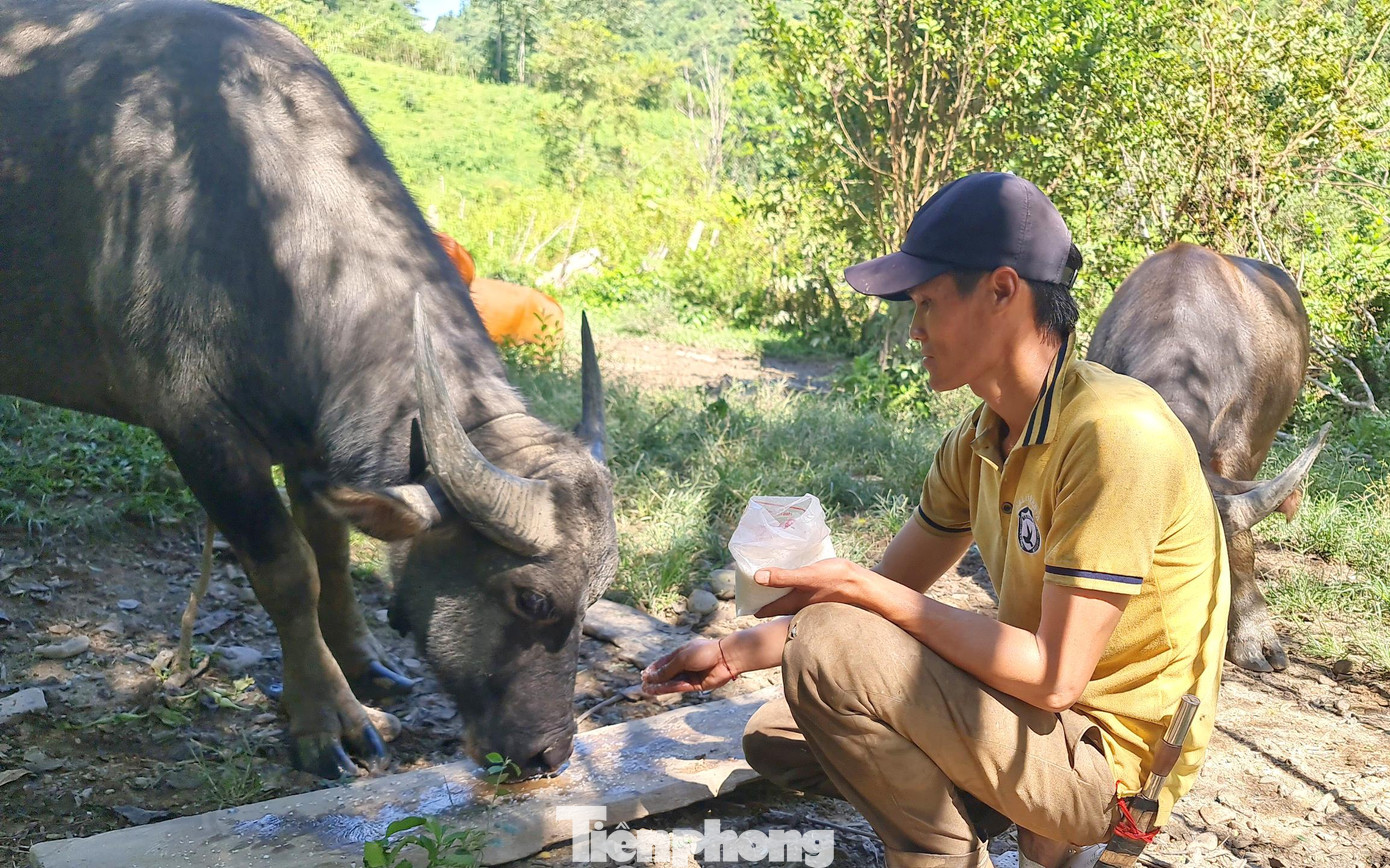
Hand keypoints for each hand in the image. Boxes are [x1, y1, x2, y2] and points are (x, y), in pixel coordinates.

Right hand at [641, 638, 736, 694]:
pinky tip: (657, 690)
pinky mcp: (696, 685)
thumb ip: (667, 669)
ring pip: (671, 682)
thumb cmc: (705, 652)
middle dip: (655, 679)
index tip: (644, 674)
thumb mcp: (682, 659)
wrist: (726, 658)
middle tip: (642, 685)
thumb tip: (651, 676)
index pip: (665, 662)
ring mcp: (690, 675)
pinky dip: (668, 689)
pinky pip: (679, 687)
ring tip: (646, 690)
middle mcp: (685, 665)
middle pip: (667, 674)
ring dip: (659, 686)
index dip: (654, 668)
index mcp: (682, 653)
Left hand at [752, 558, 872, 617]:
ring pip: (785, 596)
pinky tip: (790, 572)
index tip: (740, 599)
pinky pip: (796, 589)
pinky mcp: (816, 590)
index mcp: (792, 603)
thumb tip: (757, 577)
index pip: (765, 610)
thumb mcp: (806, 576)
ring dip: (775, 590)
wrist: (862, 584)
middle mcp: (798, 604)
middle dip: (761, 597)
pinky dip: (789, 583)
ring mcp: (808, 598)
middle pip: (774, 604)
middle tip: (748, 586)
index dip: (752, 605)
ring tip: (764, 577)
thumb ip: (782, 577)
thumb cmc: (834, 580)